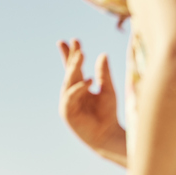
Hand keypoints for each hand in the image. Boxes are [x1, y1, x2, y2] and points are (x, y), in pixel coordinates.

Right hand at [58, 40, 125, 159]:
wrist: (107, 135)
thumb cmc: (108, 114)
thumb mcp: (108, 90)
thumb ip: (104, 74)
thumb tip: (102, 55)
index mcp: (80, 87)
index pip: (74, 68)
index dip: (72, 54)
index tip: (73, 40)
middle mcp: (72, 93)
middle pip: (69, 72)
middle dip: (71, 57)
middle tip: (76, 43)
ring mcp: (68, 103)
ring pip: (68, 82)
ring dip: (73, 68)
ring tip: (81, 55)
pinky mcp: (67, 113)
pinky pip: (70, 97)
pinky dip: (78, 88)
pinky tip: (89, 81)